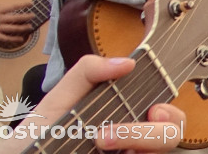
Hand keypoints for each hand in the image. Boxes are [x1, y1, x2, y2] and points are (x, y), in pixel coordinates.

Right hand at [0, 3, 34, 45]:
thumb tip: (6, 3)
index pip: (13, 6)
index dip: (23, 4)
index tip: (31, 3)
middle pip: (15, 18)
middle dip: (25, 17)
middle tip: (33, 16)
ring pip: (12, 28)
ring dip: (22, 28)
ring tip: (30, 27)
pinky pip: (6, 38)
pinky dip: (14, 39)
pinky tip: (21, 39)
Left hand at [0, 55, 185, 152]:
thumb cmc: (37, 134)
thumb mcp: (60, 96)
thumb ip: (89, 72)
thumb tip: (127, 62)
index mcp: (124, 114)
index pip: (166, 112)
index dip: (171, 111)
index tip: (156, 109)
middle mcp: (131, 142)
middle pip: (171, 136)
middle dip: (152, 135)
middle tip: (111, 135)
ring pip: (159, 153)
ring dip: (137, 143)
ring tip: (99, 142)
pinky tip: (101, 153)